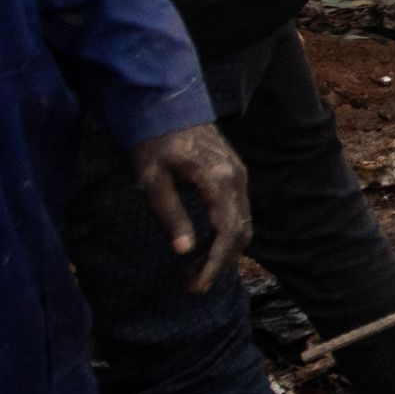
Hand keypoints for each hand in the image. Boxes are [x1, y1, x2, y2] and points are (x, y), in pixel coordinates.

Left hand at [128, 123, 250, 293]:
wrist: (166, 105)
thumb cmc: (153, 142)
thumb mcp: (152, 181)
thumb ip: (170, 215)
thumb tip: (184, 252)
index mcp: (219, 180)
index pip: (227, 232)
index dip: (214, 263)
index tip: (197, 287)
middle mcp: (238, 179)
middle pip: (240, 232)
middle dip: (219, 263)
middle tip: (192, 287)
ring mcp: (240, 176)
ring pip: (242, 223)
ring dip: (222, 252)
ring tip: (193, 272)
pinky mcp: (235, 175)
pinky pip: (238, 212)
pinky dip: (224, 235)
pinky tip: (202, 247)